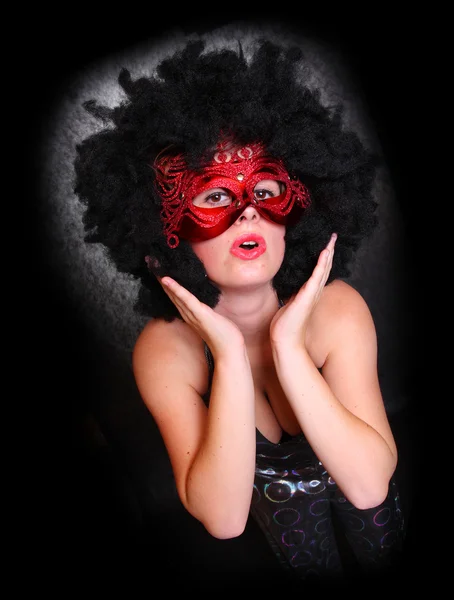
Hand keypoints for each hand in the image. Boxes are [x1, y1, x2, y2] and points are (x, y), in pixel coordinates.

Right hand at [158, 276, 244, 357]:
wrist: (230, 350)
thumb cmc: (224, 335)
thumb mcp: (212, 320)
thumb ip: (205, 312)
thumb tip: (204, 303)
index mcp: (190, 315)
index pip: (176, 298)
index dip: (167, 286)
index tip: (159, 272)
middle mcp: (188, 315)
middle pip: (172, 295)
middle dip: (162, 280)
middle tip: (152, 265)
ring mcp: (193, 315)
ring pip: (176, 295)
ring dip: (165, 282)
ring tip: (155, 269)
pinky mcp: (200, 314)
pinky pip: (187, 299)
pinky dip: (176, 289)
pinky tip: (167, 280)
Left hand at [269, 233, 336, 348]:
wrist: (284, 340)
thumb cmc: (285, 324)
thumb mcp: (289, 303)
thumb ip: (292, 293)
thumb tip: (289, 285)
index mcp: (309, 293)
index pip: (318, 272)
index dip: (323, 258)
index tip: (326, 244)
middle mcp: (313, 292)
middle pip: (324, 268)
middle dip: (329, 251)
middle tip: (333, 236)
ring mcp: (312, 294)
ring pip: (323, 270)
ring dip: (328, 254)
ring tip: (332, 240)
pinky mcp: (307, 297)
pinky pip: (316, 277)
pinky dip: (321, 264)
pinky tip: (325, 253)